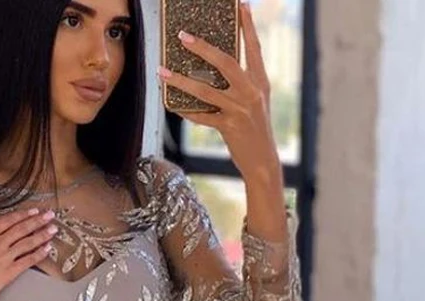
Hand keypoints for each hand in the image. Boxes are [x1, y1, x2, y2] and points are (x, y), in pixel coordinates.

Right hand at [0, 208, 57, 300]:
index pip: (8, 221)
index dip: (23, 215)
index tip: (33, 211)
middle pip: (22, 229)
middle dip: (38, 221)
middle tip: (50, 216)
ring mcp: (4, 258)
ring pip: (27, 243)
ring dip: (42, 235)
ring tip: (53, 229)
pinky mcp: (9, 273)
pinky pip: (27, 261)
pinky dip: (38, 254)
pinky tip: (47, 249)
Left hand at [157, 2, 280, 183]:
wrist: (263, 160)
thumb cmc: (255, 129)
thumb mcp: (255, 101)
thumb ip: (241, 84)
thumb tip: (214, 67)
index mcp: (260, 81)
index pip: (254, 47)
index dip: (247, 25)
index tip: (240, 4)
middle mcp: (251, 92)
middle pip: (225, 62)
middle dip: (202, 47)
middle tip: (182, 36)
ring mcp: (240, 110)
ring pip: (205, 90)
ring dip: (180, 80)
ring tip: (162, 72)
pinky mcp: (228, 127)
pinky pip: (201, 115)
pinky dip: (184, 110)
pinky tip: (171, 104)